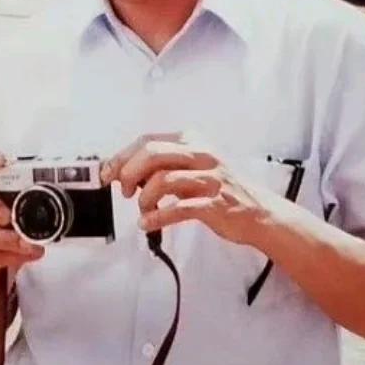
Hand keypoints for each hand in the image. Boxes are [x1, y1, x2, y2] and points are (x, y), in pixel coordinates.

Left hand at [102, 132, 272, 245]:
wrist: (257, 211)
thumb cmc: (218, 190)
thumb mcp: (190, 168)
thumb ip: (161, 166)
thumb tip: (123, 172)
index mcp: (192, 141)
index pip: (147, 141)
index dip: (121, 157)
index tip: (107, 173)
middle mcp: (201, 154)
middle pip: (152, 154)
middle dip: (129, 172)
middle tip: (125, 191)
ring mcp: (209, 179)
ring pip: (163, 179)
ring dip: (144, 198)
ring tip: (143, 209)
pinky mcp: (214, 203)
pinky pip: (178, 208)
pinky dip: (157, 217)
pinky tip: (147, 223)